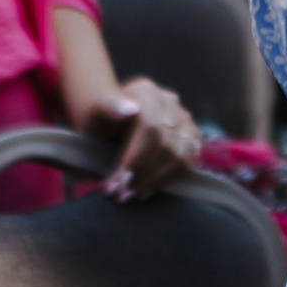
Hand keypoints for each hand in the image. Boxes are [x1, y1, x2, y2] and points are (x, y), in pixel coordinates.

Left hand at [78, 77, 200, 200]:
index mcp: (145, 91)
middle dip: (142, 175)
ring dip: (157, 181)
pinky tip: (149, 188)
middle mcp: (169, 102)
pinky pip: (190, 162)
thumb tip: (130, 109)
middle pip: (166, 144)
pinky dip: (170, 180)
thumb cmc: (99, 122)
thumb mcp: (95, 114)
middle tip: (120, 195)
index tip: (116, 184)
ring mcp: (184, 118)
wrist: (110, 124)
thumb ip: (108, 108)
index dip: (136, 159)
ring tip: (133, 194)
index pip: (150, 128)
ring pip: (182, 155)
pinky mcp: (191, 137)